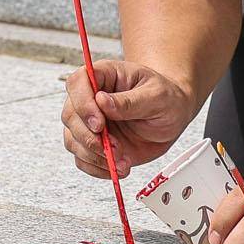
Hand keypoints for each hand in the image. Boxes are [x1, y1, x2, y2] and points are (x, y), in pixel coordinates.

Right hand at [61, 60, 194, 176]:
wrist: (172, 116)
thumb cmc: (166, 98)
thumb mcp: (156, 96)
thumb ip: (129, 101)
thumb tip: (102, 101)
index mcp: (105, 76)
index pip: (78, 83)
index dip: (82, 104)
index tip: (99, 124)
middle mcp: (91, 98)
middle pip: (70, 115)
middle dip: (89, 138)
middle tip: (115, 147)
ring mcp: (90, 122)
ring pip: (72, 140)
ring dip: (94, 156)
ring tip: (122, 160)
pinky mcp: (94, 143)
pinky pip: (82, 159)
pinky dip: (97, 168)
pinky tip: (117, 167)